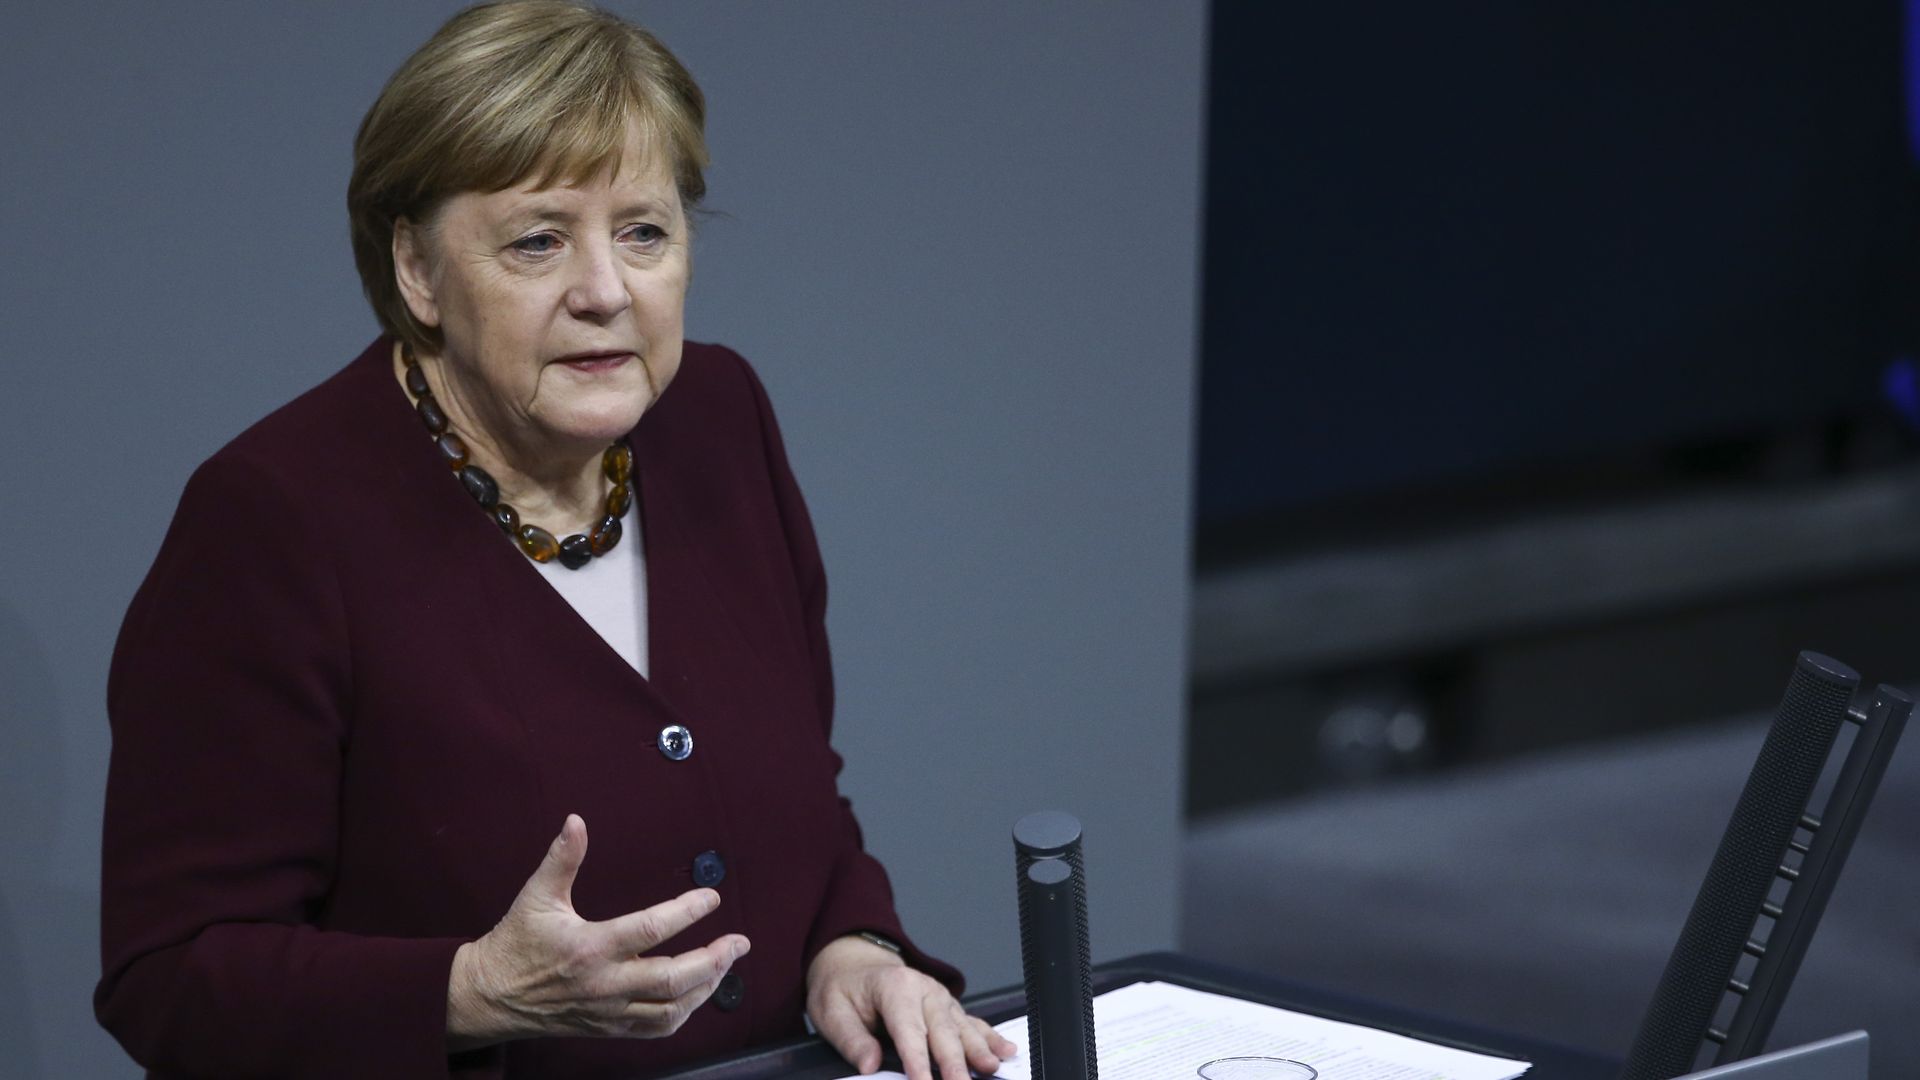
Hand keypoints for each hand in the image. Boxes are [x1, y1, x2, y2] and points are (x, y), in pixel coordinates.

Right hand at [446, 814, 749, 1047]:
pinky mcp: (608, 1028)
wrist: (490, 997)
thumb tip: (576, 820)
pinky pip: (656, 1029)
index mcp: (590, 948)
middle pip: (672, 979)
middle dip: (713, 961)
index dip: (686, 912)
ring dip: (706, 988)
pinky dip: (683, 1012)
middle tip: (739, 942)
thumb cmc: (515, 943)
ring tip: (726, 964)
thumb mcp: (535, 896)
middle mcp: (605, 984)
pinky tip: (698, 993)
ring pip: (670, 1010)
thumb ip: (562, 859)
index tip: (712, 897)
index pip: (650, 930)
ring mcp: (609, 1011)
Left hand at [806, 934, 1016, 1079]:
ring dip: (978, 1051)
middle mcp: (924, 990)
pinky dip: (990, 1038)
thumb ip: (851, 1039)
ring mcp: (940, 998)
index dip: (917, 1062)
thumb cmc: (843, 989)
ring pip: (963, 1028)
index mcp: (895, 988)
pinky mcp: (948, 1007)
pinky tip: (1005, 1051)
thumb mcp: (832, 1011)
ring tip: (990, 1069)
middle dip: (954, 1063)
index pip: (909, 1031)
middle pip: (943, 1032)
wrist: (853, 964)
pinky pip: (972, 1022)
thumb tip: (869, 1064)